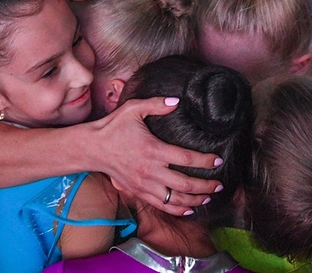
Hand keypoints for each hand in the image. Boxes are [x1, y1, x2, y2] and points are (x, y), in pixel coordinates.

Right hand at [92, 97, 223, 215]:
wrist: (92, 148)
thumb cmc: (112, 127)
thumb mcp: (132, 109)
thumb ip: (155, 104)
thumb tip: (176, 102)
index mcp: (152, 149)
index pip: (186, 159)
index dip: (205, 161)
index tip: (218, 160)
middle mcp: (150, 170)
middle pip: (185, 184)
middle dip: (206, 185)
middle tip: (219, 183)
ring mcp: (144, 184)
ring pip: (175, 199)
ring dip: (195, 200)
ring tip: (209, 196)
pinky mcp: (138, 191)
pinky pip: (161, 205)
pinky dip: (177, 209)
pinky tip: (188, 209)